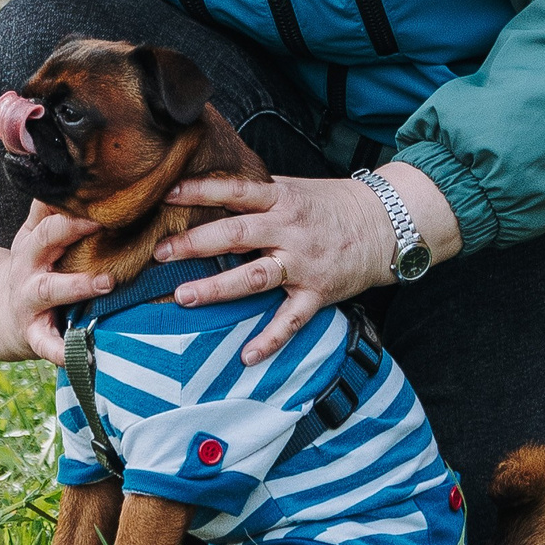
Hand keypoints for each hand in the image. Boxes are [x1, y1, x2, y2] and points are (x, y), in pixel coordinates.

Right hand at [0, 202, 111, 362]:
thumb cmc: (31, 268)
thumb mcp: (34, 236)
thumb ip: (51, 209)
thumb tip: (72, 165)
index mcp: (34, 240)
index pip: (52, 214)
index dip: (76, 205)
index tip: (107, 196)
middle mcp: (29, 266)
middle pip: (46, 241)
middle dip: (73, 231)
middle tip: (107, 223)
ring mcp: (29, 299)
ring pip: (50, 289)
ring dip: (77, 286)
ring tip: (106, 283)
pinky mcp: (32, 333)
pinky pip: (47, 343)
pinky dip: (62, 350)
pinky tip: (81, 354)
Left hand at [155, 165, 458, 364]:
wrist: (386, 225)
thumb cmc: (330, 205)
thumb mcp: (294, 188)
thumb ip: (255, 193)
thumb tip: (206, 189)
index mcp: (281, 199)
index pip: (235, 191)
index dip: (200, 191)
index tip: (166, 194)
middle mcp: (289, 230)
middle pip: (237, 235)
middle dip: (195, 244)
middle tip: (159, 252)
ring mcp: (303, 264)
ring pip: (256, 277)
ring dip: (218, 288)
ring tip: (184, 297)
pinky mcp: (318, 293)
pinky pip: (291, 320)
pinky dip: (270, 340)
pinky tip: (246, 356)